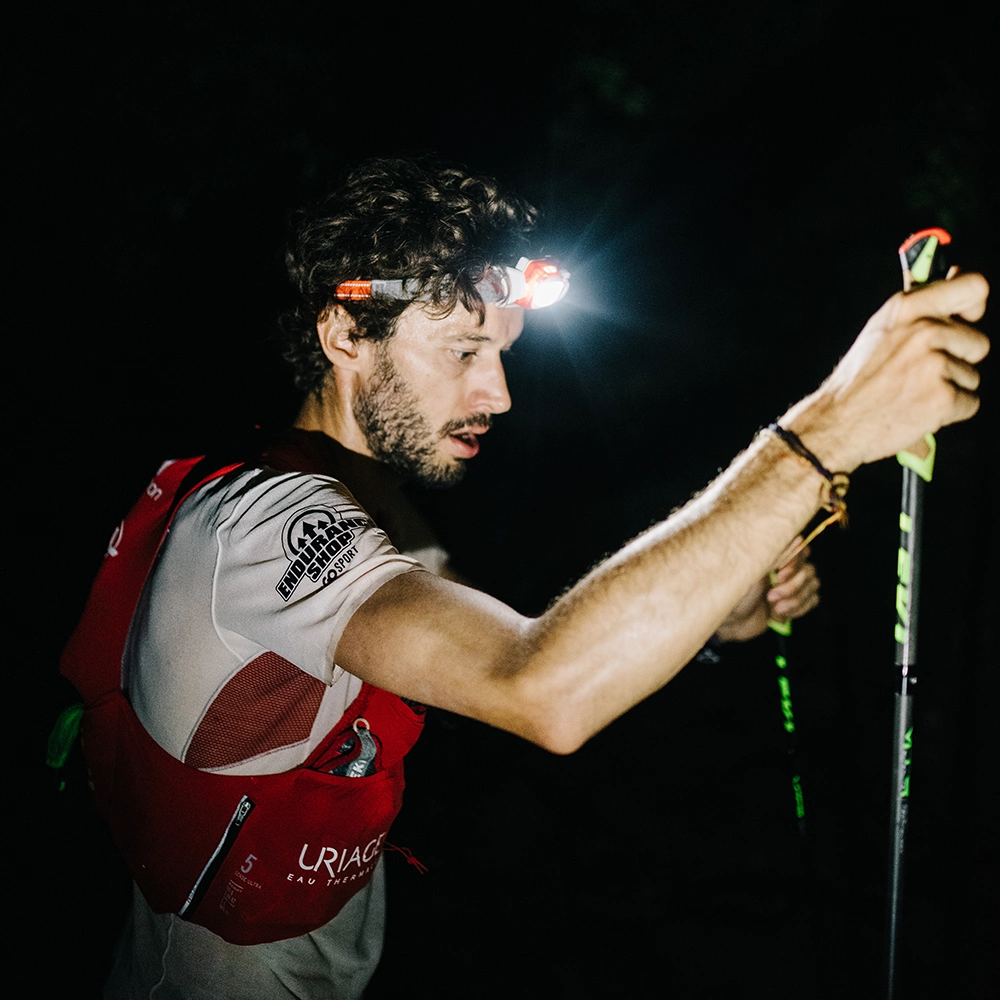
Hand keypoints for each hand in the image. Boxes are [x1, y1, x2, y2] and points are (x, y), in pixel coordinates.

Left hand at [715, 539, 819, 642]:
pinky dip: (798, 609)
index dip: (794, 563)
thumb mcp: (751, 573)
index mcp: (772, 555)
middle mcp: (783, 566)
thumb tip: (797, 539)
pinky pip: (812, 600)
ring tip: (774, 608)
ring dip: (795, 600)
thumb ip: (774, 555)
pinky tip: (779, 614)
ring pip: (812, 586)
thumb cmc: (733, 594)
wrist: (731, 623)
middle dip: (792, 587)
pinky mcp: (793, 600)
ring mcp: (789, 583)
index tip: (778, 574)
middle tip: (770, 597)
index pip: (800, 549)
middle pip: (809, 570)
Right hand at [780, 272, 989, 471]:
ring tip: (913, 393)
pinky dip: (948, 412)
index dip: (974, 305)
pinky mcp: (943, 397)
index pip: (974, 287)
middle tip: (919, 373)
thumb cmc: (857, 381)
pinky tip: (919, 410)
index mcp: (907, 308)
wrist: (836, 424)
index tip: (966, 319)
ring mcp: (934, 364)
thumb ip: (921, 306)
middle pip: (977, 342)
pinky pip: (969, 403)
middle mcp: (922, 331)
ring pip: (972, 375)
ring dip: (950, 388)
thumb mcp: (881, 331)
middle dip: (957, 361)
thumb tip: (957, 273)